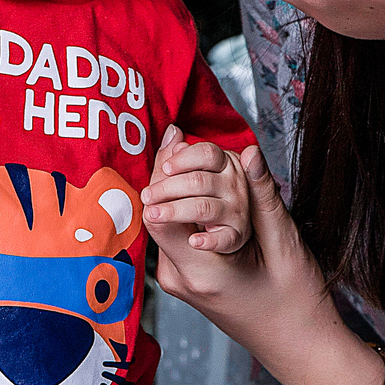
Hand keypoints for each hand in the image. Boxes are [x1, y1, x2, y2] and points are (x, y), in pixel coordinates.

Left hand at [143, 125, 254, 261]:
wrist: (217, 252)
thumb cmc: (199, 207)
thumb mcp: (186, 180)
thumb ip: (180, 160)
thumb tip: (173, 132)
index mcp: (225, 165)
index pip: (207, 153)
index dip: (183, 159)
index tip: (165, 169)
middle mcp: (236, 186)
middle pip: (200, 180)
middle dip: (167, 188)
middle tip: (146, 196)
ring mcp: (239, 213)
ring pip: (204, 207)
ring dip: (174, 211)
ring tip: (152, 214)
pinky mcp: (237, 238)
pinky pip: (224, 238)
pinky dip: (208, 240)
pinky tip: (193, 241)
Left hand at [151, 138, 384, 384]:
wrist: (299, 348)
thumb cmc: (296, 303)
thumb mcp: (284, 243)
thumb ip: (263, 197)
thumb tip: (249, 151)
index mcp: (200, 272)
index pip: (157, 214)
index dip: (165, 172)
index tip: (179, 140)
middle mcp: (180, 279)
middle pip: (156, 213)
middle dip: (168, 175)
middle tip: (181, 138)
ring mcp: (180, 281)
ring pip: (165, 221)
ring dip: (179, 189)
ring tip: (196, 162)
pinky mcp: (187, 278)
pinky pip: (177, 233)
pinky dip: (188, 208)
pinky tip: (204, 188)